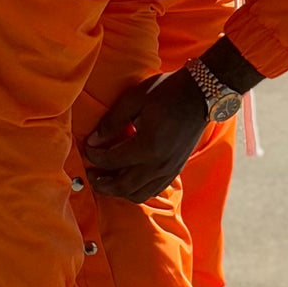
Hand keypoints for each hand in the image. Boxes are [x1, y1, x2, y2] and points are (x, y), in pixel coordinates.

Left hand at [82, 70, 209, 203]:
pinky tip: (128, 178)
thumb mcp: (135, 99)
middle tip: (90, 174)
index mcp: (147, 146)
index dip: (94, 156)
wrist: (200, 95)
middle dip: (102, 183)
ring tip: (107, 179)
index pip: (111, 160)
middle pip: (122, 186)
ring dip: (118, 191)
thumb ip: (112, 122)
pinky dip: (135, 190)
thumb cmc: (167, 92)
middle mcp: (158, 164)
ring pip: (137, 194)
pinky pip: (152, 191)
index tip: (87, 147)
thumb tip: (93, 140)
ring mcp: (168, 170)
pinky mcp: (175, 171)